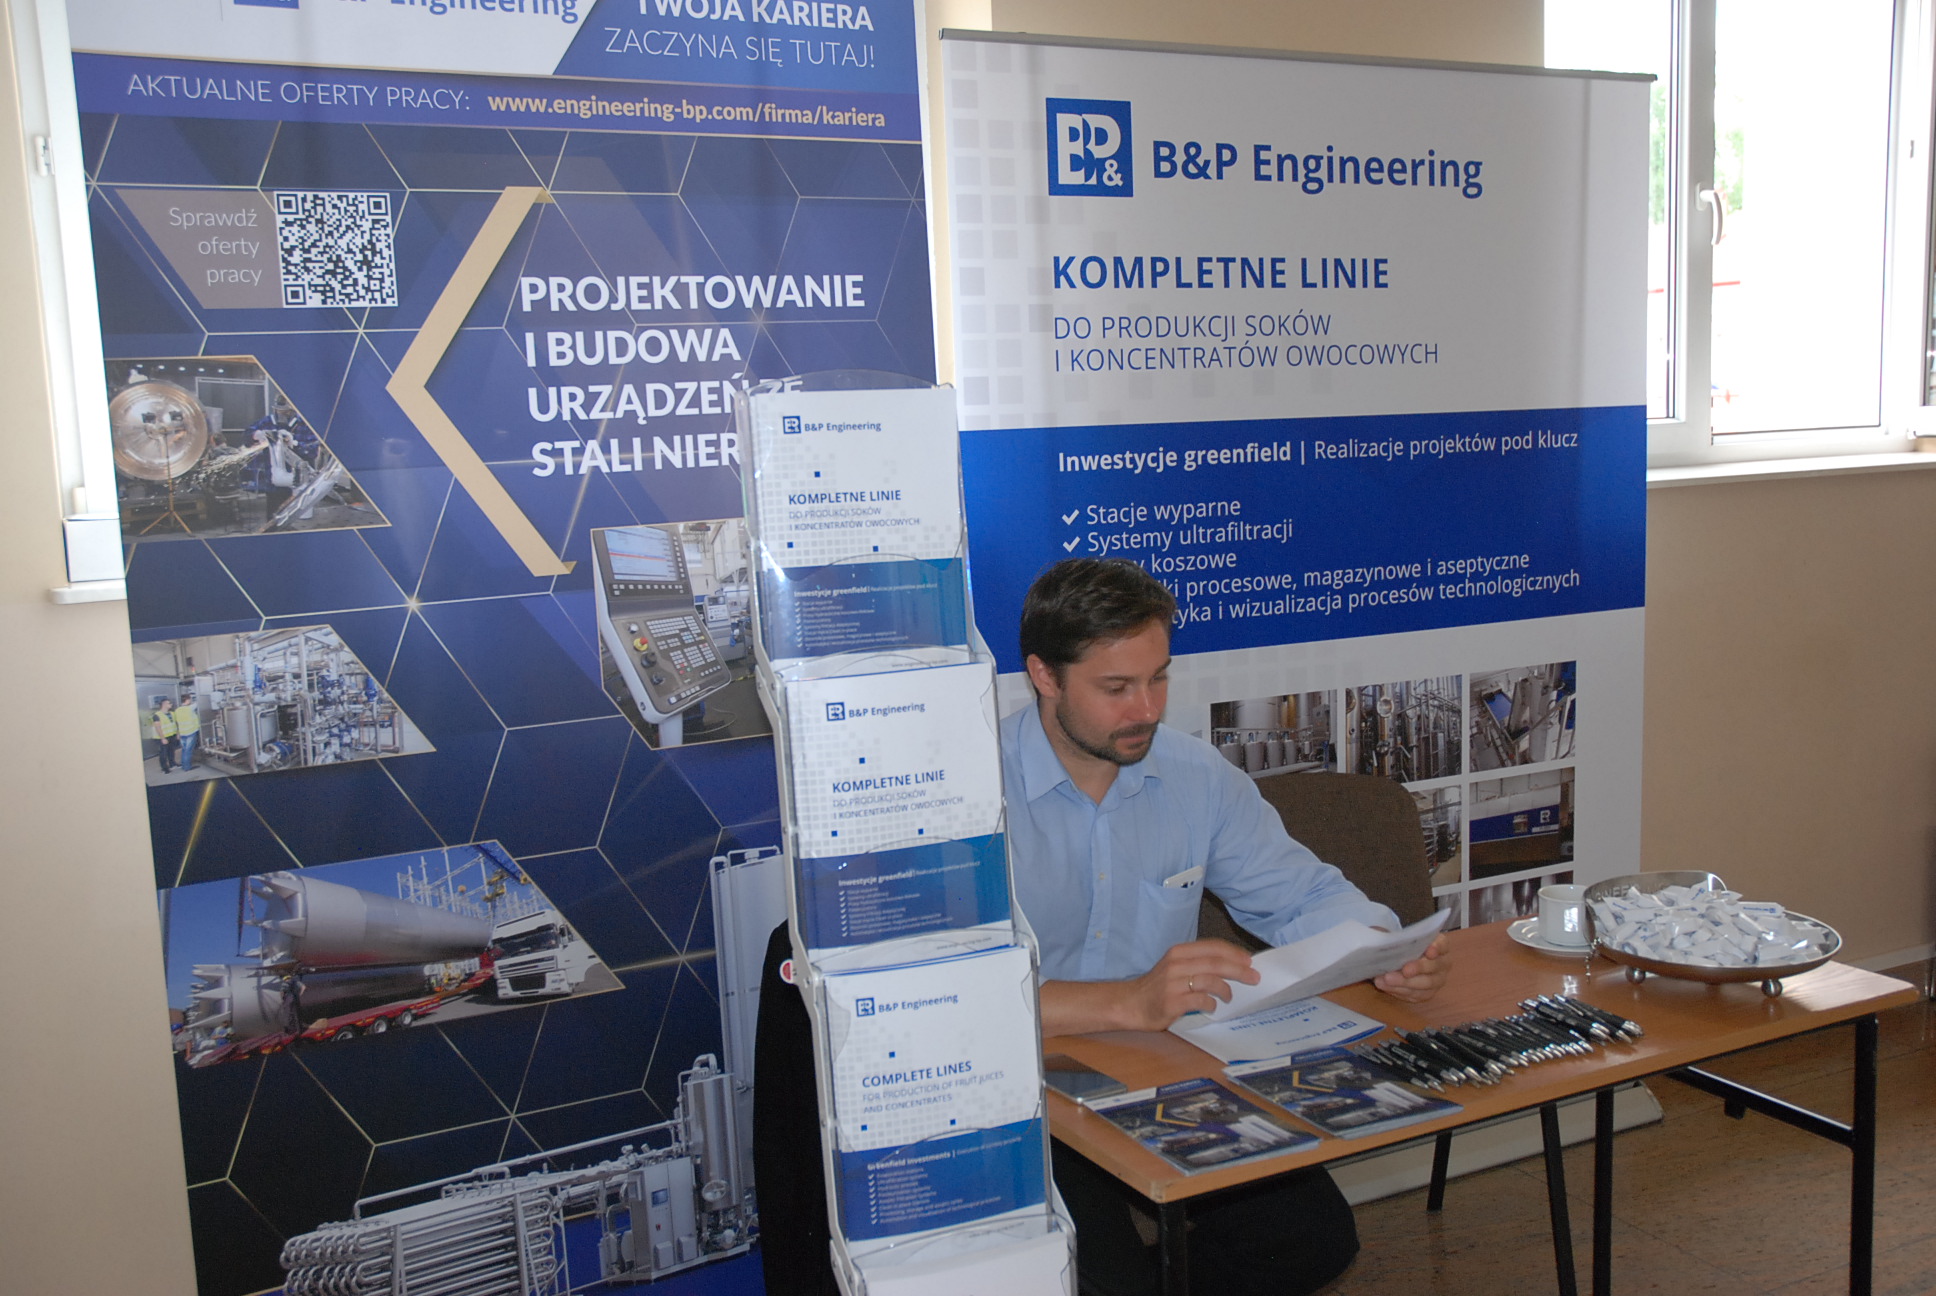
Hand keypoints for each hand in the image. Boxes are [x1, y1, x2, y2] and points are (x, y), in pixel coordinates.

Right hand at [1120, 939, 1260, 1030]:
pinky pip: (1200, 1000)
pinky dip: (1211, 1003)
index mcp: (1179, 952)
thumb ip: (1198, 963)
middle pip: (1215, 963)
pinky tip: (1211, 1007)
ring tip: (1229, 996)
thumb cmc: (1158, 987)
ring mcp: (1173, 983)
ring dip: (1225, 989)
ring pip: (1209, 980)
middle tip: (1254, 977)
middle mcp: (1176, 964)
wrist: (1131, 1004)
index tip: (1249, 960)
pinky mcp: (1172, 1002)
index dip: (1234, 953)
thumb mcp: (1175, 966)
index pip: (1212, 947)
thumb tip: (1232, 965)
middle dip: (1239, 970)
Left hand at [1374, 935, 1450, 1002]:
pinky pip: (1415, 995)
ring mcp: (1436, 980)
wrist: (1396, 959)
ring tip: (1387, 979)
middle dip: (1419, 968)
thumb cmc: (1400, 943)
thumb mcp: (1397, 934)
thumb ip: (1393, 933)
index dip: (1437, 948)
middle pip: (1435, 966)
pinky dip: (1399, 991)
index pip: (1442, 944)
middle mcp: (1442, 963)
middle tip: (1405, 970)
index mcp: (1439, 944)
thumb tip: (1379, 932)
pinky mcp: (1426, 993)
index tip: (1429, 951)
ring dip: (1406, 983)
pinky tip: (1385, 985)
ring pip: (1426, 984)